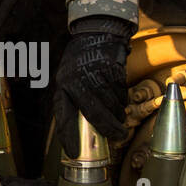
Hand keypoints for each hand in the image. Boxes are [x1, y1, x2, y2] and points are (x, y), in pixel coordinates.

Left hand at [54, 16, 131, 158]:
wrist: (97, 32)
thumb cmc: (81, 62)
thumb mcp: (68, 78)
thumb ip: (73, 101)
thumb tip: (82, 131)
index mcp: (62, 86)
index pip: (63, 116)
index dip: (68, 137)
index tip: (75, 153)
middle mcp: (77, 81)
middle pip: (95, 114)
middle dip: (109, 129)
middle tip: (119, 137)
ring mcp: (96, 75)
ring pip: (112, 105)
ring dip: (118, 113)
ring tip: (118, 112)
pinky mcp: (112, 70)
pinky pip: (121, 93)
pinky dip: (122, 98)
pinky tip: (118, 92)